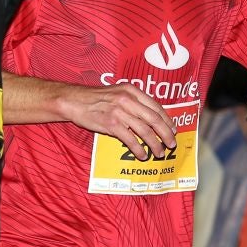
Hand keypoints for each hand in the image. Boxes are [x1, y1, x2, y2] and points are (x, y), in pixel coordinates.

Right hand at [58, 83, 175, 159]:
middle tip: (171, 144)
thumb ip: (133, 101)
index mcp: (132, 90)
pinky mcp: (111, 123)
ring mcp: (120, 111)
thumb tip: (150, 117)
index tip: (173, 130)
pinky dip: (139, 149)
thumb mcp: (117, 93)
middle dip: (166, 134)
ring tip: (159, 152)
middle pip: (154, 119)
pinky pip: (130, 139)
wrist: (74, 101)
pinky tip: (142, 155)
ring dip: (155, 144)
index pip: (156, 107)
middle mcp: (128, 99)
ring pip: (145, 131)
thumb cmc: (95, 98)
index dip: (167, 120)